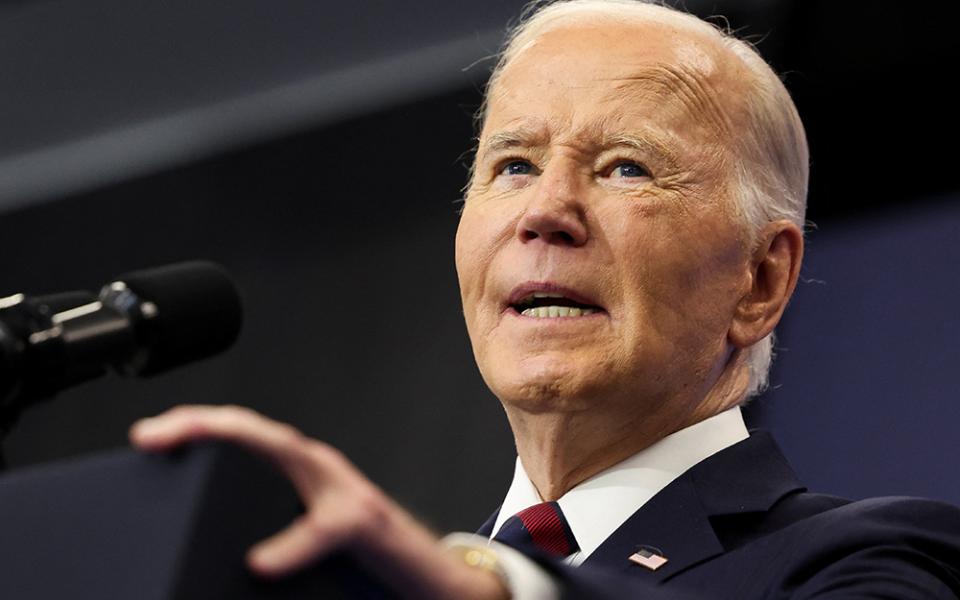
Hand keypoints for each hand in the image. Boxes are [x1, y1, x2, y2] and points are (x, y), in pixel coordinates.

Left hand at [130, 405, 508, 599]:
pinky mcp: (365, 522)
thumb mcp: (304, 534)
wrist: (429, 577)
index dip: (195, 428)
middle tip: (151, 434)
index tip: (147, 436)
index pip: (242, 438)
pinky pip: (326, 529)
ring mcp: (344, 489)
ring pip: (289, 453)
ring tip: (193, 443)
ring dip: (238, 442)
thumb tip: (220, 549)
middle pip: (256, 431)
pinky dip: (293, 544)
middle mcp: (319, 469)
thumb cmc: (363, 559)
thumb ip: (268, 525)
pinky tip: (262, 561)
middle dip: (203, 422)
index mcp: (299, 474)